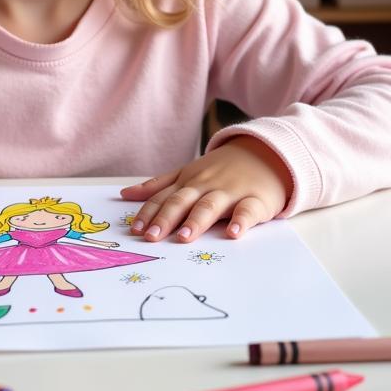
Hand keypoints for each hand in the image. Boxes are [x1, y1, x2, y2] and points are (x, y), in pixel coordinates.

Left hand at [120, 135, 291, 243]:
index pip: (163, 198)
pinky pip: (247, 210)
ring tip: (185, 237)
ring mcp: (230, 191)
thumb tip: (125, 194)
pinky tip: (233, 234)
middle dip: (166, 219)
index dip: (148, 213)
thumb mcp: (187, 173)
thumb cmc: (221, 170)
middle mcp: (205, 185)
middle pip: (182, 201)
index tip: (134, 231)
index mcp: (188, 181)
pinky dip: (241, 221)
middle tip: (152, 238)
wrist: (266, 153)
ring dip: (197, 220)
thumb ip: (158, 185)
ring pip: (211, 205)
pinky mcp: (255, 199)